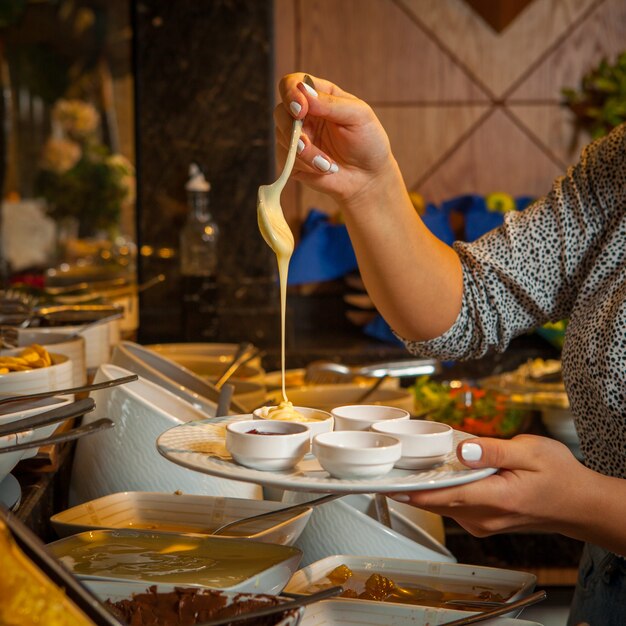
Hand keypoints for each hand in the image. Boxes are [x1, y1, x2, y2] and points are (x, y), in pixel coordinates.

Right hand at [275, 73, 396, 205]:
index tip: (301, 109)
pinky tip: (324, 169)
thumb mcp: (358, 116)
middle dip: (291, 129)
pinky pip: (286, 159)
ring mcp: (296, 138)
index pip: (293, 83)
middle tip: (305, 144)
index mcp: (319, 96)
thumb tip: (303, 91)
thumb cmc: (368, 142)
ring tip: (328, 163)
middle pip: (280, 112)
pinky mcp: (293, 160)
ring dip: (305, 153)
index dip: (291, 93)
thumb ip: (331, 103)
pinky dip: (304, 165)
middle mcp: (304, 115)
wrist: (368, 178)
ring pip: (283, 138)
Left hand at [389, 434, 591, 536]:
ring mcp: (482, 523)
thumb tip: (463, 450)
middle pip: (437, 502)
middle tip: (388, 467)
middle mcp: (484, 517)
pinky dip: (440, 491)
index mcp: (496, 498)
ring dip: (424, 488)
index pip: (445, 496)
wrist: (578, 504)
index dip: (414, 492)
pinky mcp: (482, 521)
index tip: (389, 485)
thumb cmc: (558, 476)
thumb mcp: (531, 452)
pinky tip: (435, 474)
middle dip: (410, 487)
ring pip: (443, 505)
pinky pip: (453, 506)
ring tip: (405, 467)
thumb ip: (494, 451)